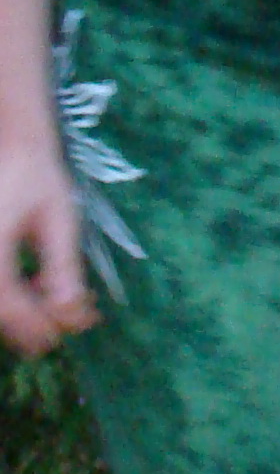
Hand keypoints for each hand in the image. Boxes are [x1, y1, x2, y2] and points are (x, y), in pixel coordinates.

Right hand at [0, 138, 97, 359]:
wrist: (7, 142)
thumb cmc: (34, 174)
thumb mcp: (58, 218)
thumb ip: (62, 265)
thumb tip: (72, 312)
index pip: (5, 301)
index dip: (36, 324)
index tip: (72, 330)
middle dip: (34, 321)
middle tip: (78, 319)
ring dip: (23, 309)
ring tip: (62, 296)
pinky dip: (13, 292)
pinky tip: (38, 282)